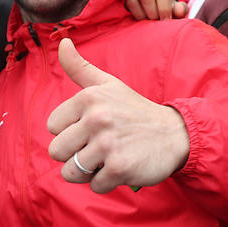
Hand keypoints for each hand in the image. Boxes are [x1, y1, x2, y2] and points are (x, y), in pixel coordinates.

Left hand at [46, 38, 189, 192]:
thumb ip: (79, 67)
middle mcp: (97, 118)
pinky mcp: (119, 168)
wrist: (174, 134)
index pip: (52, 126)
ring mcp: (108, 144)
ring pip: (71, 172)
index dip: (69, 131)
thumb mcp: (108, 84)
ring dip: (87, 171)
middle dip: (74, 154)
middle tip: (97, 148)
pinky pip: (94, 185)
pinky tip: (121, 167)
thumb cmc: (134, 110)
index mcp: (89, 98)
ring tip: (106, 159)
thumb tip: (62, 41)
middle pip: (57, 151)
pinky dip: (106, 182)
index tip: (90, 129)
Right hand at [123, 0, 187, 20]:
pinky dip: (134, 14)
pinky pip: (126, 4)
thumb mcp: (174, 9)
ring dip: (142, 15)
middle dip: (152, 14)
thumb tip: (180, 11)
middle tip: (156, 21)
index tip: (166, 20)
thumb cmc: (164, 8)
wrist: (151, 9)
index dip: (164, 7)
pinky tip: (140, 18)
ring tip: (148, 20)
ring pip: (133, 0)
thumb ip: (180, 10)